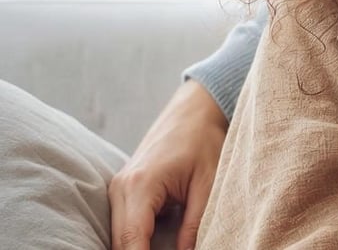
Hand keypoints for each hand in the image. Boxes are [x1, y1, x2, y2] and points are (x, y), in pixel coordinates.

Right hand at [108, 80, 228, 249]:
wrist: (194, 111)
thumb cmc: (204, 141)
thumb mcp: (208, 184)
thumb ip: (195, 224)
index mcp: (141, 185)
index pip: (132, 240)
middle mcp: (121, 187)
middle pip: (120, 242)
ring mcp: (119, 188)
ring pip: (119, 235)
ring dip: (137, 249)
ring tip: (167, 249)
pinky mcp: (124, 190)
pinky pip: (124, 224)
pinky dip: (137, 239)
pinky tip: (156, 247)